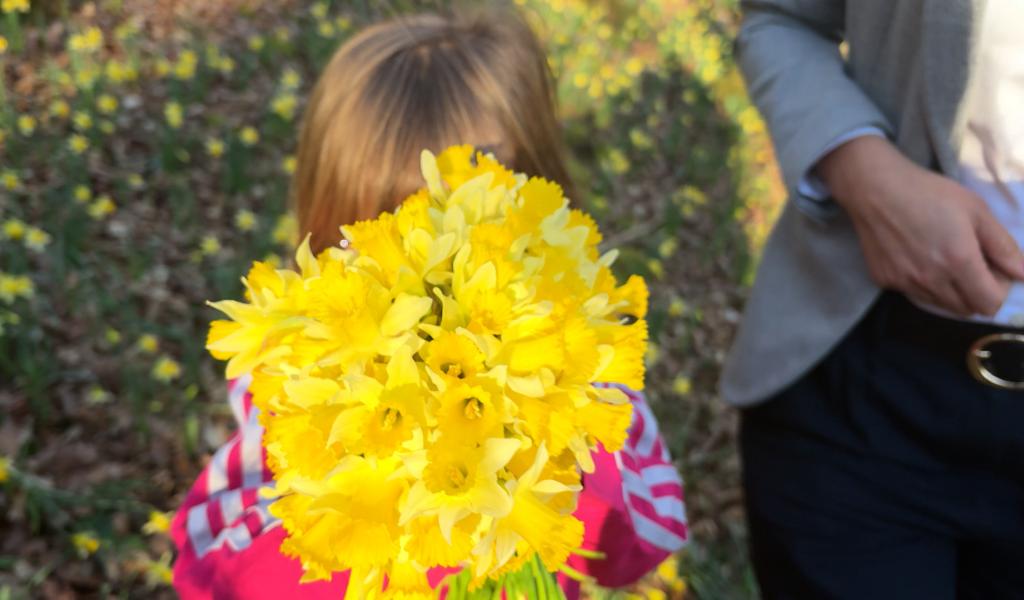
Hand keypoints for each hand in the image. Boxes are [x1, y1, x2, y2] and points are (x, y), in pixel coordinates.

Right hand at [818, 136, 1023, 316]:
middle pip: (966, 310)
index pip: (989, 304)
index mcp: (959, 262)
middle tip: (972, 265)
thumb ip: (1003, 246)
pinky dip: (923, 283)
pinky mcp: (885, 281)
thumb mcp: (976, 210)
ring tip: (944, 260)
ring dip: (951, 291)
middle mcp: (932, 280)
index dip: (999, 290)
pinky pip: (914, 293)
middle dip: (977, 293)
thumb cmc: (929, 193)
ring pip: (940, 305)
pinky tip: (916, 256)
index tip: (993, 269)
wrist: (874, 188)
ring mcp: (905, 283)